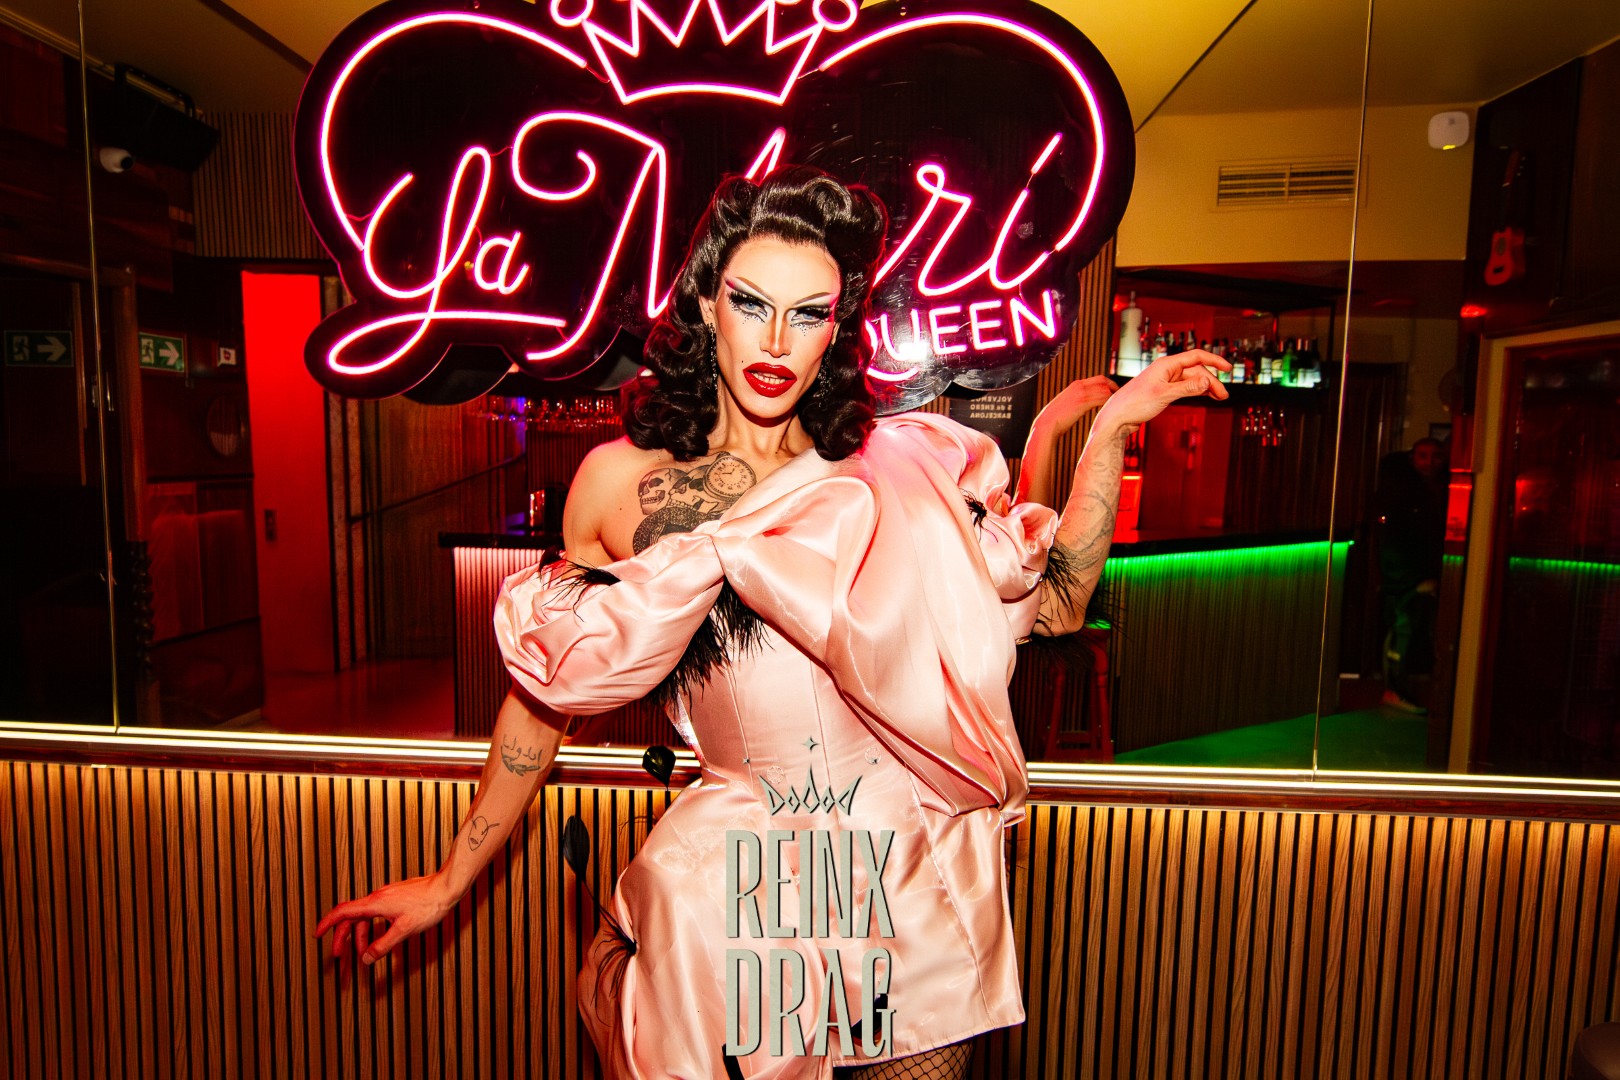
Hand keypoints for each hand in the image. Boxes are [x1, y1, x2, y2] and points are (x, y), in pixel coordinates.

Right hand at [312, 873, 457, 969]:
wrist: (447, 887)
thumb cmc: (429, 905)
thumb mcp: (404, 930)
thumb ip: (383, 945)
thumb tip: (365, 958)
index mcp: (375, 903)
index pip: (342, 912)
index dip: (327, 923)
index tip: (316, 934)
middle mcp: (378, 897)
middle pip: (351, 917)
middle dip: (342, 936)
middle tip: (338, 955)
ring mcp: (387, 896)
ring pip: (365, 916)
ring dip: (360, 935)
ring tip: (363, 953)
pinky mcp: (396, 898)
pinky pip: (377, 914)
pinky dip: (373, 928)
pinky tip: (381, 938)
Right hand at [1032, 375, 1118, 435]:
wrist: (1046, 424)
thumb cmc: (1054, 419)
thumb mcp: (1065, 405)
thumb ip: (1074, 401)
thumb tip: (1080, 406)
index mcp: (1075, 385)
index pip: (1097, 379)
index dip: (1108, 384)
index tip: (1114, 391)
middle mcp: (1079, 386)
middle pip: (1103, 380)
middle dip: (1114, 386)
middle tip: (1120, 396)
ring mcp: (1081, 393)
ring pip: (1104, 389)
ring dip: (1113, 395)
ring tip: (1119, 403)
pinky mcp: (1083, 402)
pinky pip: (1102, 398)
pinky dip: (1109, 401)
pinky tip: (1112, 409)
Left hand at [1093, 350, 1230, 434]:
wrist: (1117, 416)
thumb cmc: (1135, 403)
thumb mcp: (1164, 395)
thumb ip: (1186, 388)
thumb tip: (1206, 381)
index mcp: (1166, 364)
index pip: (1196, 356)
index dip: (1214, 360)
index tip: (1228, 368)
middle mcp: (1167, 369)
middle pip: (1196, 370)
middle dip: (1211, 381)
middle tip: (1223, 396)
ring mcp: (1165, 380)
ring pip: (1191, 380)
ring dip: (1205, 387)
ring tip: (1218, 398)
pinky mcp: (1163, 390)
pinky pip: (1185, 387)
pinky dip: (1196, 391)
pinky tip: (1205, 395)